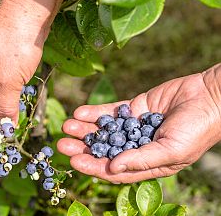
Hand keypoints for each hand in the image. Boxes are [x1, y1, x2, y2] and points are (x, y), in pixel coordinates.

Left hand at [58, 63, 220, 183]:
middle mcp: (136, 147)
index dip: (93, 166)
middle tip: (62, 144)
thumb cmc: (197, 130)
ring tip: (66, 126)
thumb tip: (111, 169)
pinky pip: (111, 111)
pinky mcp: (134, 109)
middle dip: (82, 148)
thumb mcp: (172, 151)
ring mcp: (133, 127)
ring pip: (104, 130)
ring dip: (85, 129)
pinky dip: (95, 112)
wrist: (209, 97)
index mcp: (145, 164)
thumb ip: (142, 160)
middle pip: (103, 150)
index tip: (74, 161)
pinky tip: (80, 112)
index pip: (113, 170)